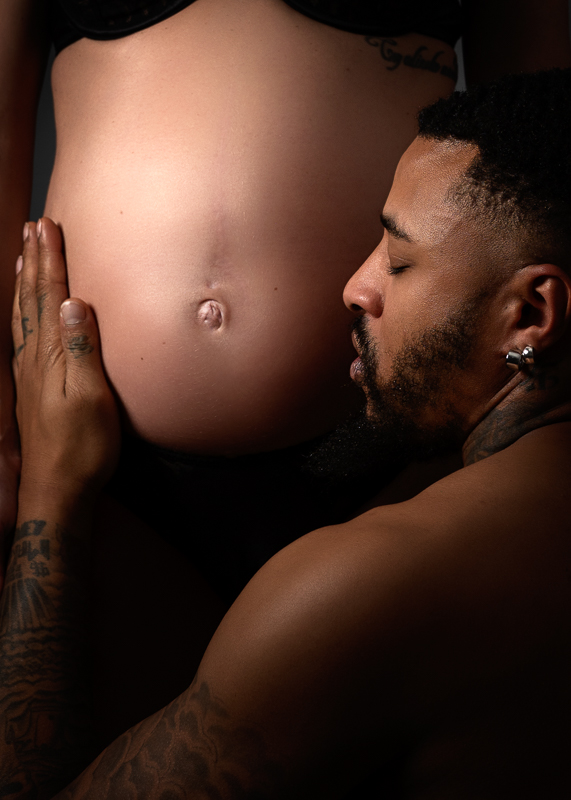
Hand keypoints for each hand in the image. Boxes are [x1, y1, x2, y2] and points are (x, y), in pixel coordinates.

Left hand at [12, 218, 119, 501]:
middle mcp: (34, 360)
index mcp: (50, 357)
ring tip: (26, 258)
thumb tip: (74, 303)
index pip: (51, 298)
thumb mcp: (91, 399)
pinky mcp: (32, 390)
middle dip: (35, 262)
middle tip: (34, 227)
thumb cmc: (82, 449)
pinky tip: (26, 313)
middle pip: (33, 301)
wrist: (57, 492)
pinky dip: (24, 314)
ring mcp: (30, 375)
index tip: (48, 227)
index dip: (50, 261)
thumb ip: (82, 349)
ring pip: (25, 317)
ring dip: (26, 284)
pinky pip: (24, 338)